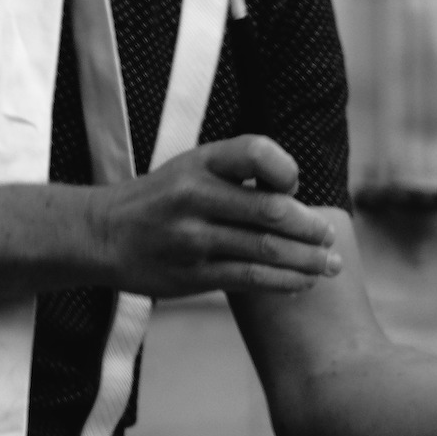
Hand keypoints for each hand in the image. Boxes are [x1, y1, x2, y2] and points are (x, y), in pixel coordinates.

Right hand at [91, 135, 341, 298]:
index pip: (257, 152)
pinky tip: (302, 283)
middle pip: (270, 210)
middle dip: (310, 227)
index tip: (294, 187)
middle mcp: (196, 196)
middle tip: (331, 237)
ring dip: (307, 260)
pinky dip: (283, 282)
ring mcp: (193, 238)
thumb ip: (238, 173)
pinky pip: (249, 279)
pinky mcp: (191, 275)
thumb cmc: (164, 198)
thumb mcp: (193, 167)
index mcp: (201, 161)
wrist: (105, 235)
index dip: (286, 170)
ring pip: (265, 250)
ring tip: (330, 265)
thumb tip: (297, 194)